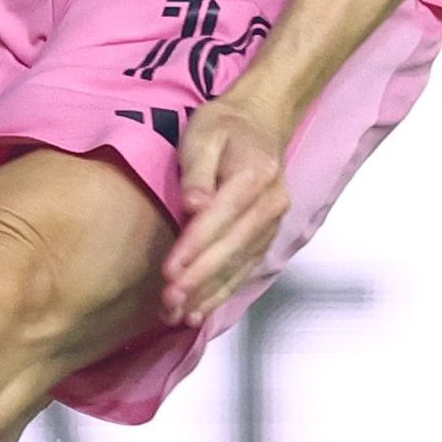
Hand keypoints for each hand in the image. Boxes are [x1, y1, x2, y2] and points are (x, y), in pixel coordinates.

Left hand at [158, 99, 294, 326]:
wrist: (260, 123)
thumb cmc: (225, 127)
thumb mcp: (203, 133)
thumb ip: (197, 169)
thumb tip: (194, 204)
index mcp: (255, 176)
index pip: (220, 219)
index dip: (194, 248)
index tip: (169, 272)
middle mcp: (271, 204)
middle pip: (232, 249)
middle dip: (199, 279)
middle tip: (169, 303)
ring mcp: (272, 224)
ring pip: (240, 266)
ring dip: (209, 294)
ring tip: (179, 317)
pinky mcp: (266, 237)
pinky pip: (245, 269)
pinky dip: (222, 293)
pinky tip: (200, 311)